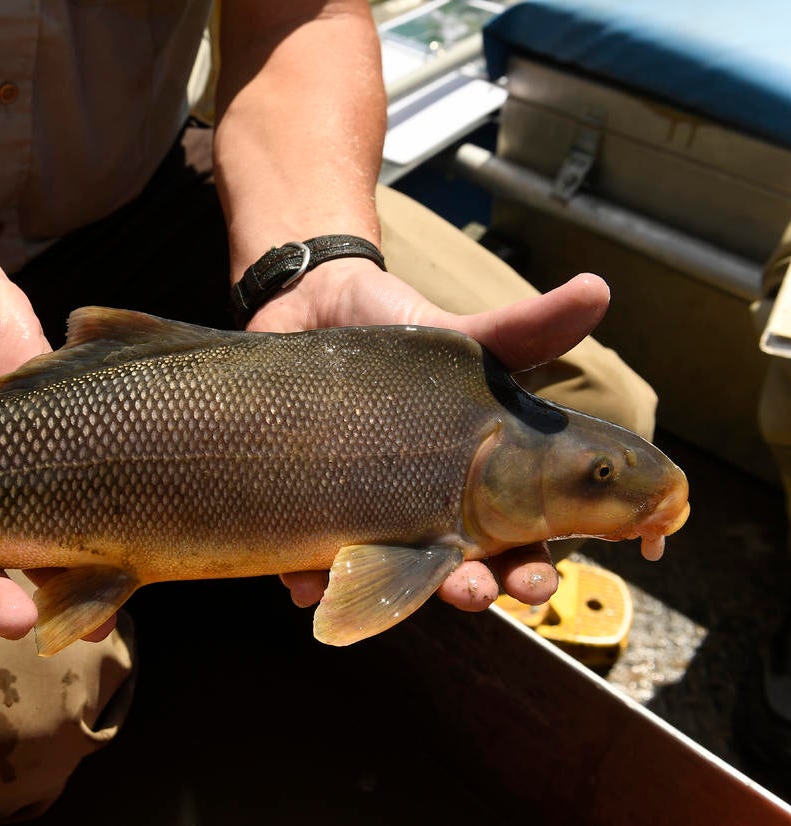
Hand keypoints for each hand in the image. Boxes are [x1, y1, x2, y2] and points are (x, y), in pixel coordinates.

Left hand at [248, 259, 612, 614]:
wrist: (315, 312)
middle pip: (461, 569)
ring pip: (386, 576)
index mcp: (483, 487)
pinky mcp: (313, 513)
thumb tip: (597, 287)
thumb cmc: (405, 341)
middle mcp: (430, 513)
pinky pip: (307, 561)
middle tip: (474, 590)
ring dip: (387, 593)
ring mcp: (371, 517)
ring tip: (380, 588)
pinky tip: (303, 585)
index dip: (532, 565)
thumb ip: (528, 330)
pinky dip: (306, 578)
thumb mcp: (467, 338)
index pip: (522, 540)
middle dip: (472, 588)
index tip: (537, 579)